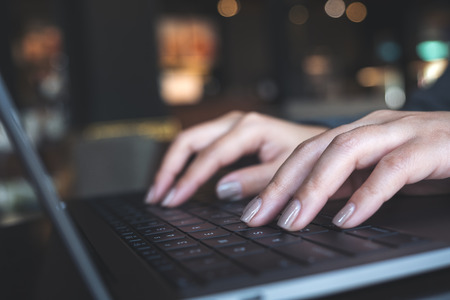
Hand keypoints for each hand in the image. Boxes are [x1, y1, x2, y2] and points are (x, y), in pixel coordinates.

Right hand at [145, 111, 326, 206]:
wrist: (319, 142)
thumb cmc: (308, 153)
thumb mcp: (287, 169)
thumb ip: (256, 181)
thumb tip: (222, 190)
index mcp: (249, 128)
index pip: (209, 155)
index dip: (188, 178)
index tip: (172, 200)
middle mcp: (236, 122)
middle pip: (189, 140)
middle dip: (169, 168)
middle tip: (157, 196)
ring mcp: (231, 126)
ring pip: (190, 141)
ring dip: (173, 165)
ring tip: (160, 191)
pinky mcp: (229, 135)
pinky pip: (200, 146)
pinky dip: (185, 163)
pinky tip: (178, 180)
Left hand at [240, 110, 449, 229]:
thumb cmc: (426, 154)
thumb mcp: (376, 168)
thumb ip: (346, 181)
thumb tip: (307, 204)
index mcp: (354, 132)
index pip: (303, 153)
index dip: (274, 181)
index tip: (252, 212)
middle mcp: (369, 127)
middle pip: (313, 150)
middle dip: (281, 185)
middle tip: (257, 217)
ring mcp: (397, 133)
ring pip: (345, 152)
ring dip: (314, 187)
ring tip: (293, 219)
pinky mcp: (428, 147)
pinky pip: (392, 169)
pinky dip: (367, 194)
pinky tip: (349, 218)